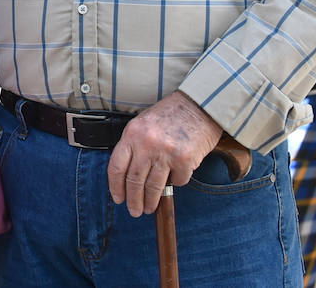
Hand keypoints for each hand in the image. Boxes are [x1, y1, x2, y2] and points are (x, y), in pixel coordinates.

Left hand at [107, 91, 221, 216]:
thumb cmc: (170, 115)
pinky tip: (175, 180)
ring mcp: (165, 152)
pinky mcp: (184, 160)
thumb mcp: (144, 125)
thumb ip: (135, 147)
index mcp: (132, 134)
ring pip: (153, 186)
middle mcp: (146, 144)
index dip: (116, 187)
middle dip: (133, 200)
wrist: (199, 105)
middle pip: (134, 181)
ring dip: (151, 201)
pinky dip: (176, 183)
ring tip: (149, 208)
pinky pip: (177, 181)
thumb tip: (128, 176)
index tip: (118, 199)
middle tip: (134, 211)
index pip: (117, 167)